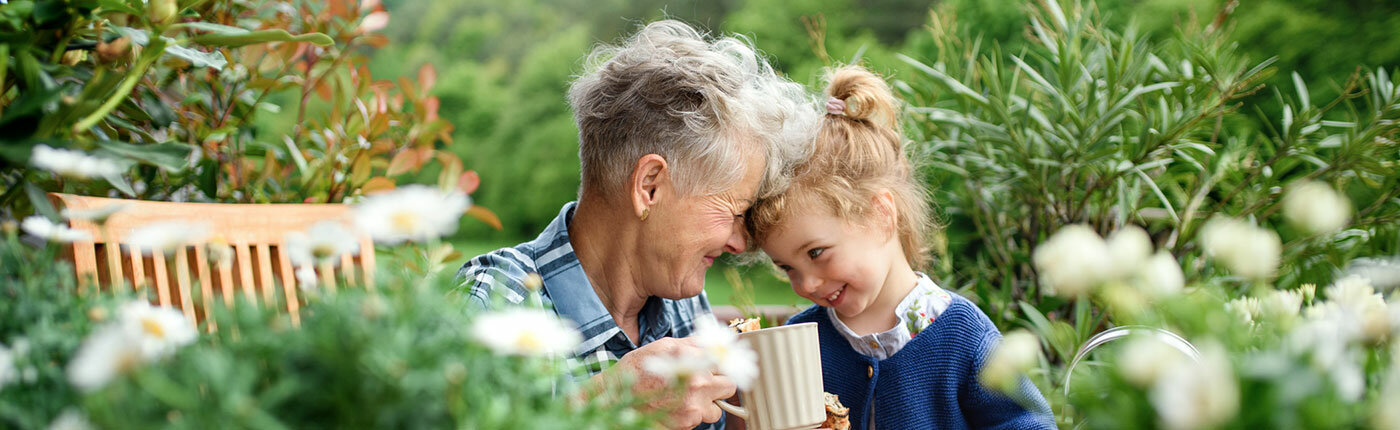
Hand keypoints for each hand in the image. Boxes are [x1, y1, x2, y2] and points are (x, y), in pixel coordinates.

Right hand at [613, 337, 737, 428]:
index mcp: (695, 363)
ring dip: (707, 404)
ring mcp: (692, 410)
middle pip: (729, 387)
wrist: (616, 398)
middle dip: (718, 384)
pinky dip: (691, 415)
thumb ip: (694, 344)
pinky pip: (699, 420)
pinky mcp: (685, 425)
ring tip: (687, 396)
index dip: (721, 364)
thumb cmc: (638, 369)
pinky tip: (675, 405)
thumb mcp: (665, 346)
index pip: (727, 363)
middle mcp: (698, 387)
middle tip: (703, 382)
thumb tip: (714, 343)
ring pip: (716, 410)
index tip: (715, 366)